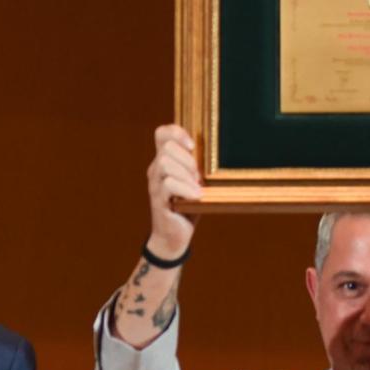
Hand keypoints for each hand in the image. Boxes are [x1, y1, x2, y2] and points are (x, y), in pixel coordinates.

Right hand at [146, 124, 203, 257]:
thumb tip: (213, 156)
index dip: (176, 132)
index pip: (162, 134)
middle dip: (187, 158)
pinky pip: (168, 184)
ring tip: (197, 187)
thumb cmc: (187, 209)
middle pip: (166, 147)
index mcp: (164, 162)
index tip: (192, 145)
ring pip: (165, 163)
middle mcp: (156, 170)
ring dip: (186, 174)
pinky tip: (196, 197)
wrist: (174, 237)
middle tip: (198, 176)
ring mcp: (155, 185)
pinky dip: (185, 189)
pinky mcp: (158, 200)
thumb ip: (196, 169)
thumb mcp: (194, 184)